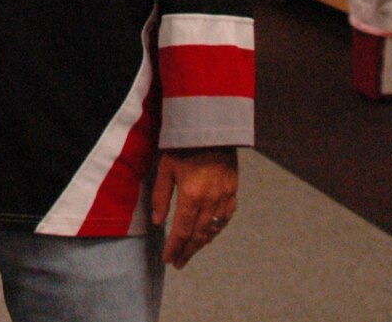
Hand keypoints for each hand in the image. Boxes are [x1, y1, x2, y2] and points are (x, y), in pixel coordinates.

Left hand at [151, 146, 236, 268]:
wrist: (212, 127)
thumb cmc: (184, 144)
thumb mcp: (166, 167)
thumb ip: (162, 196)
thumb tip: (158, 222)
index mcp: (192, 195)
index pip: (183, 231)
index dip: (175, 247)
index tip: (169, 259)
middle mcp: (211, 200)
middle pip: (199, 235)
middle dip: (188, 251)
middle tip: (179, 263)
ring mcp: (225, 196)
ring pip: (214, 229)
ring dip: (202, 243)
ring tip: (191, 251)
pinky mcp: (233, 190)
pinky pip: (226, 217)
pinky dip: (217, 229)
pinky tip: (209, 234)